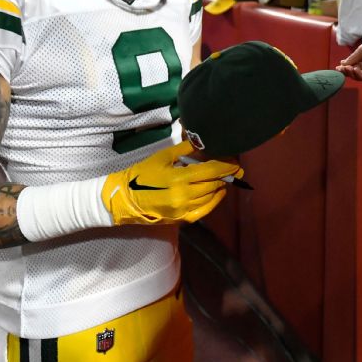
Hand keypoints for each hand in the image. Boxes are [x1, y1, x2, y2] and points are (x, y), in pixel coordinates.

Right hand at [101, 140, 242, 224]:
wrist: (125, 199)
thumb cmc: (142, 174)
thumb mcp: (162, 157)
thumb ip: (184, 149)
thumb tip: (202, 142)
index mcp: (179, 178)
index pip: (210, 171)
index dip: (226, 165)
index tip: (236, 161)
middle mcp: (184, 196)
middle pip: (213, 184)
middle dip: (226, 175)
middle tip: (235, 167)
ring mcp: (183, 209)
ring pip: (210, 197)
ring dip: (220, 186)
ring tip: (226, 177)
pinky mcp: (181, 219)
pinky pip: (204, 211)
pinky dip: (214, 202)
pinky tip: (218, 193)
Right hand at [337, 22, 361, 80]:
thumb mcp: (361, 50)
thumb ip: (352, 58)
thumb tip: (342, 64)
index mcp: (361, 58)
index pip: (350, 65)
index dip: (344, 67)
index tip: (338, 68)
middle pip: (353, 72)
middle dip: (347, 71)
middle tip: (342, 69)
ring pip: (358, 76)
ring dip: (352, 74)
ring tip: (349, 69)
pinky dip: (359, 75)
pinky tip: (356, 70)